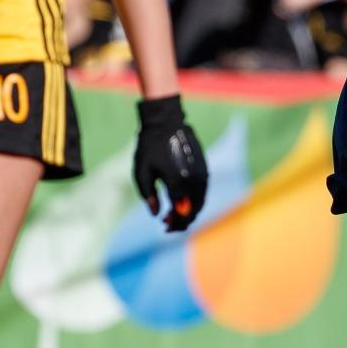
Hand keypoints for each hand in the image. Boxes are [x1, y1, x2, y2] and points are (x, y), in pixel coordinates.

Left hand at [133, 95, 206, 231]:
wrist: (166, 123)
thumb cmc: (149, 147)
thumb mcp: (141, 173)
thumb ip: (149, 196)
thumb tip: (157, 215)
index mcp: (178, 182)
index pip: (182, 212)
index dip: (173, 222)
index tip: (163, 224)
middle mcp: (194, 180)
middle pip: (195, 210)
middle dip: (183, 220)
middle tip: (167, 223)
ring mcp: (202, 174)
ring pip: (201, 201)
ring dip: (189, 211)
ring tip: (173, 213)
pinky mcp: (205, 168)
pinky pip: (202, 191)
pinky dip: (194, 200)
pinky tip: (182, 200)